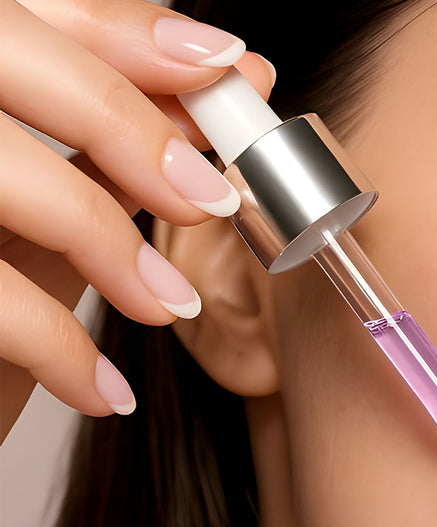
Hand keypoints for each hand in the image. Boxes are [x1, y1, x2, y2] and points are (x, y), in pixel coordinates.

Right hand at [0, 0, 273, 440]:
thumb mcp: (43, 213)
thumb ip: (116, 148)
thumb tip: (227, 80)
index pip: (31, 10)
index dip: (126, 29)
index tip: (225, 64)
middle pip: (6, 51)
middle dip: (128, 122)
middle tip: (210, 197)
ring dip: (109, 243)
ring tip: (171, 306)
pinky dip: (61, 349)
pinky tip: (106, 391)